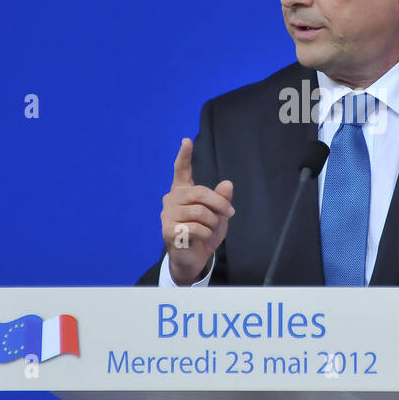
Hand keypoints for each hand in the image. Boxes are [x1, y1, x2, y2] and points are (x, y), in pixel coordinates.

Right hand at [161, 138, 234, 284]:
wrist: (194, 258)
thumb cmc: (205, 233)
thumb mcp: (218, 215)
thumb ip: (221, 199)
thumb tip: (227, 184)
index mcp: (182, 191)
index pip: (181, 171)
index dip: (184, 156)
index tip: (186, 141)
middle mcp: (172, 199)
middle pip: (200, 193)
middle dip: (219, 204)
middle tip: (230, 213)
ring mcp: (168, 215)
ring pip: (200, 212)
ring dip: (213, 223)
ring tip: (212, 230)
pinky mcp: (168, 231)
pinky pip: (196, 227)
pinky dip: (207, 234)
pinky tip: (204, 238)